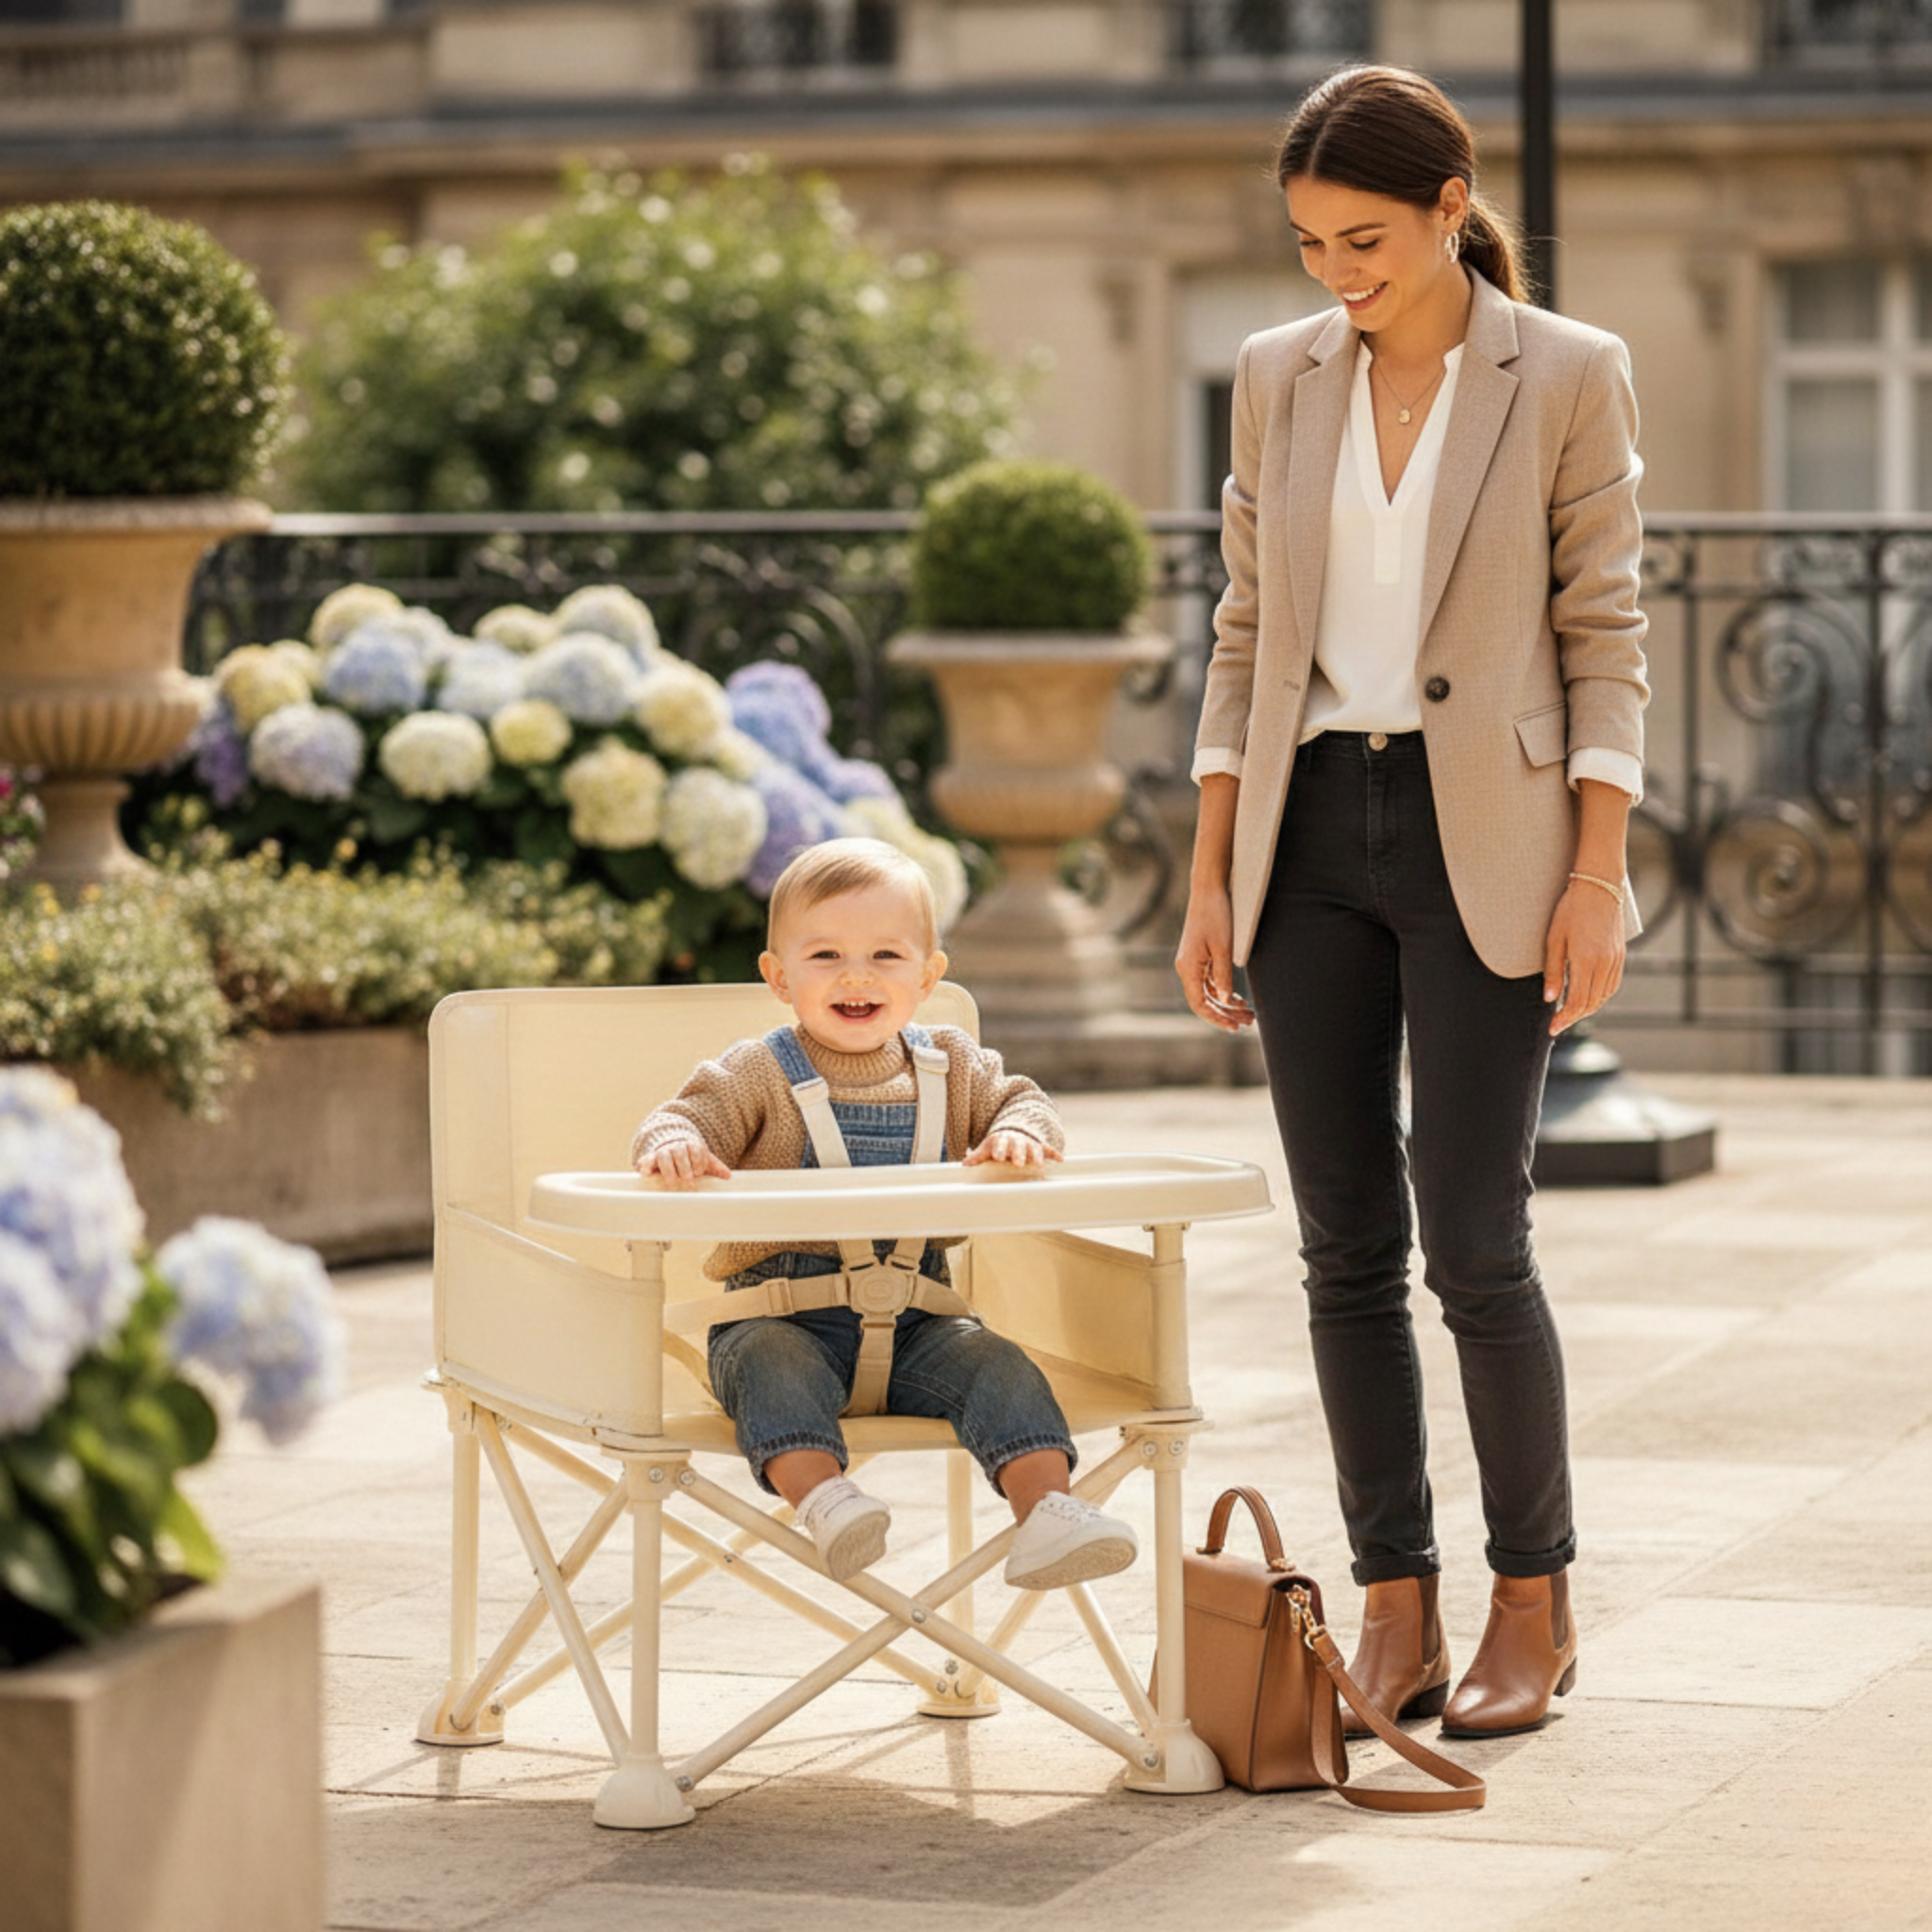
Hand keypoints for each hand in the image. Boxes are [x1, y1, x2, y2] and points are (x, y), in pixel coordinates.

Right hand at [636, 1141, 730, 1188]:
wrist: (668, 1145)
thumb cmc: (689, 1158)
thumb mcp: (703, 1160)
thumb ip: (714, 1166)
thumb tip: (728, 1176)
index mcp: (692, 1145)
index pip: (696, 1149)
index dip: (698, 1159)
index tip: (700, 1171)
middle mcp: (677, 1147)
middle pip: (681, 1154)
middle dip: (685, 1168)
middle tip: (689, 1181)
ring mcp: (662, 1152)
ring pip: (665, 1158)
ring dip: (669, 1171)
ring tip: (672, 1185)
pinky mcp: (649, 1158)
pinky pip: (647, 1161)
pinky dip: (646, 1167)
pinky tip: (647, 1175)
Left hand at [963, 1130, 1060, 1170]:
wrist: (1012, 1133)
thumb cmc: (998, 1145)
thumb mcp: (987, 1148)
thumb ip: (977, 1156)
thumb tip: (964, 1164)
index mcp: (1002, 1140)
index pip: (1000, 1144)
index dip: (1000, 1150)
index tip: (999, 1158)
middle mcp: (1017, 1140)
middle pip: (1018, 1145)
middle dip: (1019, 1154)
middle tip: (1018, 1164)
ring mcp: (1029, 1142)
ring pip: (1034, 1147)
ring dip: (1037, 1155)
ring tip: (1040, 1165)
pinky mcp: (1039, 1146)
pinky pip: (1048, 1149)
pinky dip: (1054, 1153)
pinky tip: (1061, 1160)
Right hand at [1174, 887, 1254, 1031]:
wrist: (1209, 888)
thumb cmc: (1216, 914)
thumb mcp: (1223, 947)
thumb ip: (1223, 975)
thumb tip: (1225, 1000)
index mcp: (1188, 968)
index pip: (1199, 1004)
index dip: (1216, 1018)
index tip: (1234, 1026)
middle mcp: (1187, 968)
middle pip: (1204, 1001)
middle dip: (1226, 1013)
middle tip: (1249, 1021)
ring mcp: (1193, 963)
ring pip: (1209, 992)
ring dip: (1227, 1004)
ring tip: (1249, 1012)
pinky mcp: (1200, 957)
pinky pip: (1210, 982)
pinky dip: (1224, 991)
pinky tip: (1239, 998)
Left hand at [1542, 880, 1625, 1035]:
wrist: (1599, 887)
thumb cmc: (1571, 909)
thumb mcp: (1554, 939)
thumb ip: (1552, 971)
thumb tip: (1549, 999)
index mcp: (1586, 961)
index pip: (1576, 1002)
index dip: (1564, 1018)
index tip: (1552, 1028)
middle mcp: (1605, 964)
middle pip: (1591, 1004)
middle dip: (1574, 1017)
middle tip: (1558, 1023)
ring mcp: (1615, 960)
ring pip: (1603, 997)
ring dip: (1587, 1008)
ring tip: (1570, 1012)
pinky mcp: (1620, 955)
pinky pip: (1612, 985)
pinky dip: (1600, 996)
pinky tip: (1588, 996)